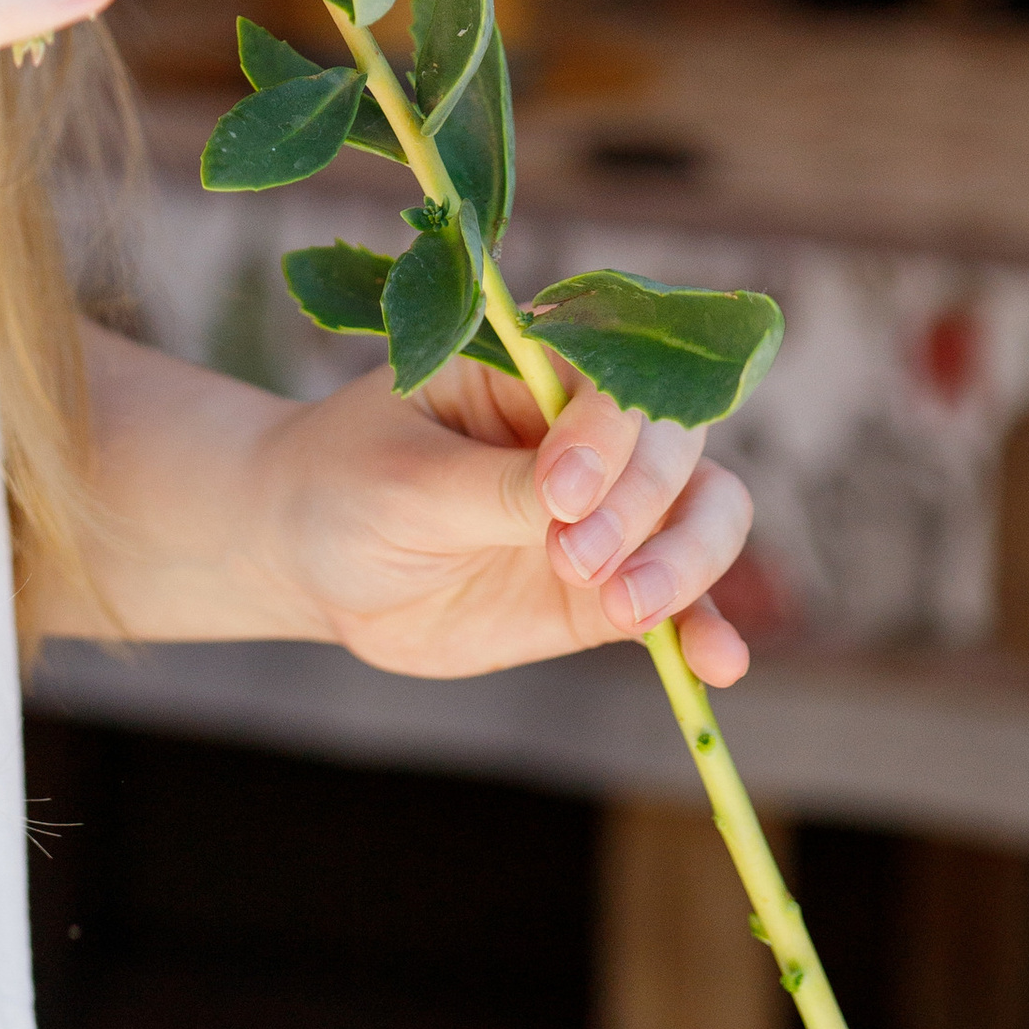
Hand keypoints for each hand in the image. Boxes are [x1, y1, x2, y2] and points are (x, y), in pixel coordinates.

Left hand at [252, 352, 754, 686]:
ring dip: (687, 563)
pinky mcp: (604, 586)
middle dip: (645, 504)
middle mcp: (585, 430)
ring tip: (626, 610)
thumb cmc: (344, 485)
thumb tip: (579, 504)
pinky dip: (707, 627)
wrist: (310, 557)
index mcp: (531, 364)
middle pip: (676, 445)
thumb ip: (495, 492)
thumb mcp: (406, 483)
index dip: (607, 435)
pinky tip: (718, 664)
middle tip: (573, 558)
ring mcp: (605, 509)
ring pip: (702, 516)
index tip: (558, 493)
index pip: (613, 379)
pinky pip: (679, 602)